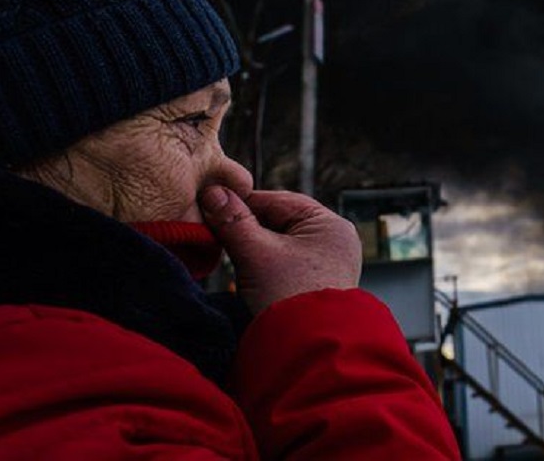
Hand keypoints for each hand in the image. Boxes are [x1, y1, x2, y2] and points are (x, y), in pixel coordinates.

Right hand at [198, 186, 361, 313]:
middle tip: (213, 232)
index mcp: (330, 224)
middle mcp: (334, 241)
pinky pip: (284, 266)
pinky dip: (262, 267)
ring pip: (279, 245)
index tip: (209, 205)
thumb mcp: (256, 254)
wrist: (308, 351)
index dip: (241, 203)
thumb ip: (233, 221)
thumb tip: (212, 191)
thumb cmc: (289, 298)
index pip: (277, 201)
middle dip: (246, 228)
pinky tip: (245, 275)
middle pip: (279, 223)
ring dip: (252, 249)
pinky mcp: (316, 286)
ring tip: (227, 254)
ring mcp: (327, 265)